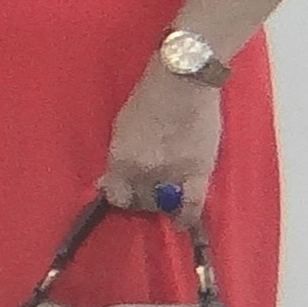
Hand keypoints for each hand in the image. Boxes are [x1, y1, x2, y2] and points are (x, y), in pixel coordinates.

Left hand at [100, 68, 224, 214]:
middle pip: (140, 201)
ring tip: (163, 197)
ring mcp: (172, 173)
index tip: (123, 194)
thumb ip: (118, 157)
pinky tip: (181, 223)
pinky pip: (192, 205)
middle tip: (146, 190)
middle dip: (141, 197)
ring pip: (164, 205)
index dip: (119, 195)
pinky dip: (186, 217)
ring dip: (162, 204)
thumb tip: (107, 181)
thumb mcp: (121, 128)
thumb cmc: (148, 98)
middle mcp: (143, 171)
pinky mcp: (200, 172)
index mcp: (120, 158)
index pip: (115, 194)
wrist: (182, 83)